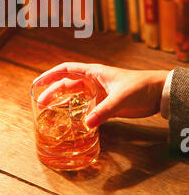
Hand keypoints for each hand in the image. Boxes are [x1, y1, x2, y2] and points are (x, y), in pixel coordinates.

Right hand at [34, 63, 168, 127]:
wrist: (158, 93)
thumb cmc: (140, 87)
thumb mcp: (120, 98)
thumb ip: (103, 111)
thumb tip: (86, 125)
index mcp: (94, 73)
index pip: (67, 70)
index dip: (50, 75)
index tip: (37, 82)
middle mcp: (93, 82)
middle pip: (67, 85)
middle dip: (53, 92)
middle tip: (40, 103)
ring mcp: (99, 93)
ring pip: (75, 96)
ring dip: (62, 102)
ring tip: (49, 111)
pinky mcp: (105, 104)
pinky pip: (86, 108)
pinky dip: (76, 112)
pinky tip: (69, 120)